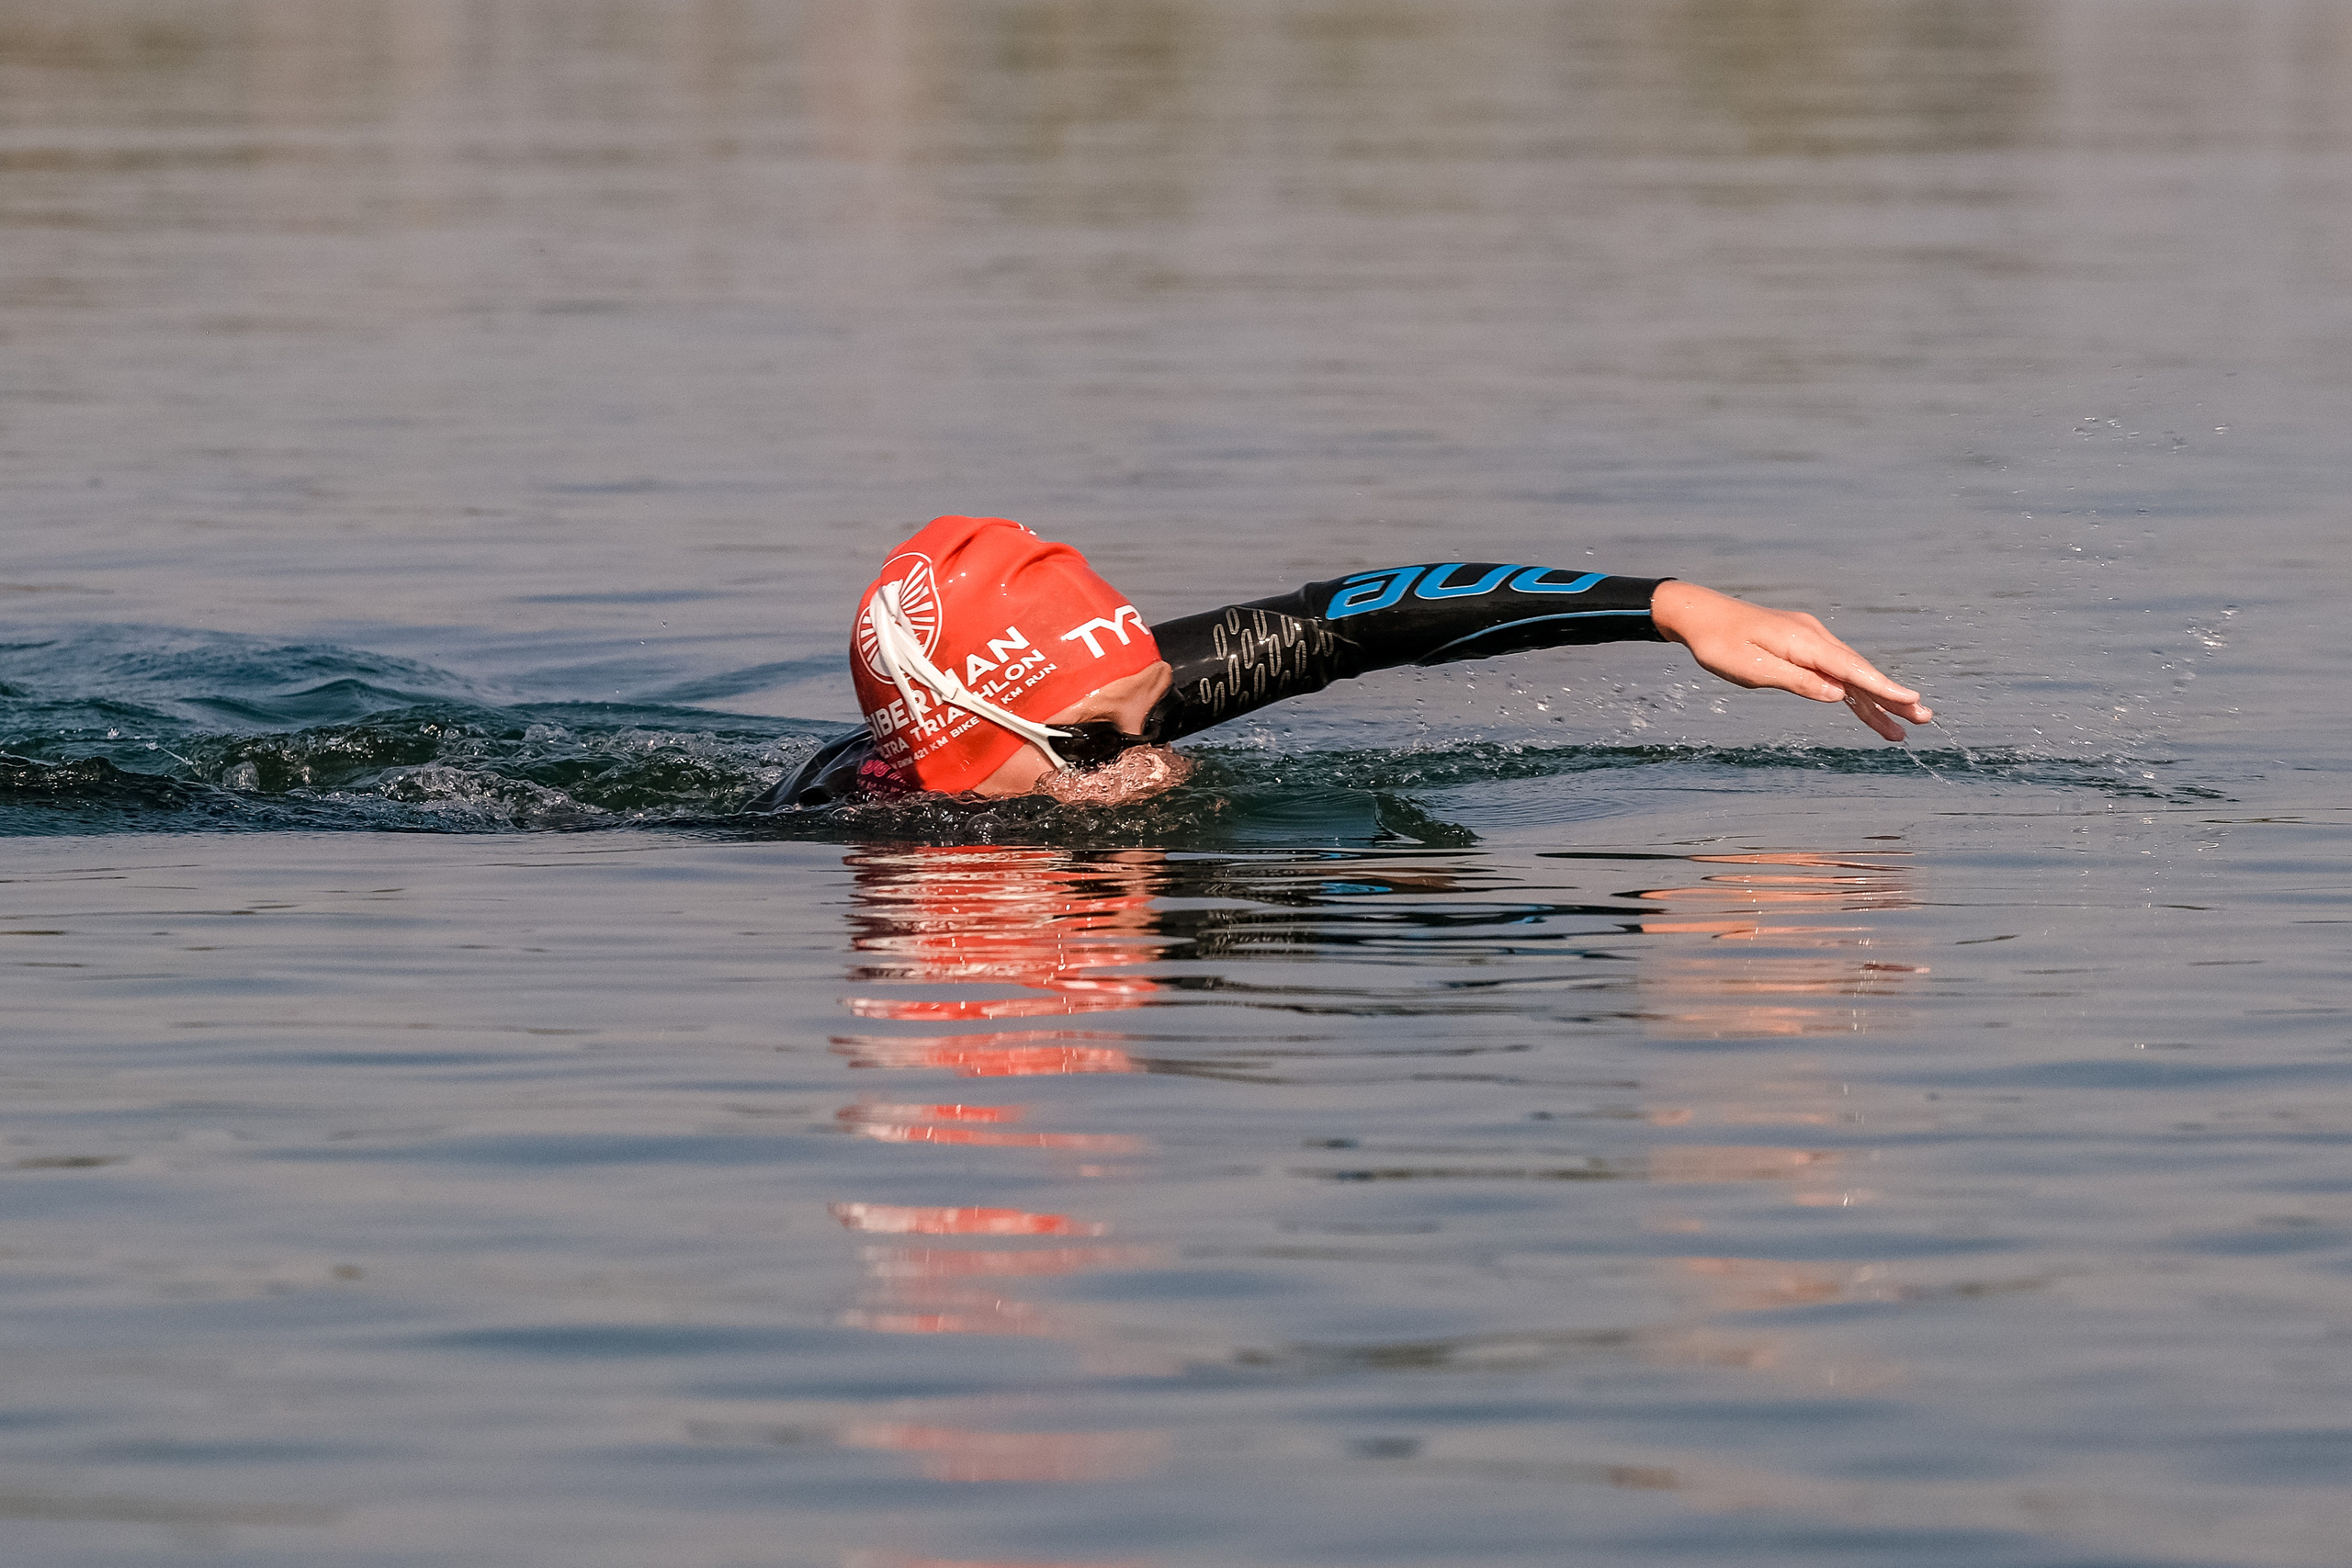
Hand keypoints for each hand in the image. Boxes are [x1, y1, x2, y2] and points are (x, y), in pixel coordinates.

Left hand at [1649, 582, 1932, 741]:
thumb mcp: (1752, 668)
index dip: (1883, 687)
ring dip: (1875, 700)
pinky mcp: (1801, 647)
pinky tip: (1867, 708)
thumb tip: (1837, 695)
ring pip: (1849, 675)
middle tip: (1924, 719)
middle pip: (1859, 672)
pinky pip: (1833, 672)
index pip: (1851, 669)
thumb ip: (1796, 681)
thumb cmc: (1719, 643)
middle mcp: (1814, 638)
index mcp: (1804, 642)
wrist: (1698, 615)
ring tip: (1901, 729)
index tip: (1912, 700)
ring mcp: (1809, 642)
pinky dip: (1851, 690)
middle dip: (1891, 698)